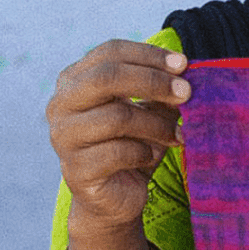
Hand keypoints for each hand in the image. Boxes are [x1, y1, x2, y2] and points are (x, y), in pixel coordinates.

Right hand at [47, 40, 190, 233]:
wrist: (117, 197)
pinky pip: (118, 152)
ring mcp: (64, 137)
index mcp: (76, 81)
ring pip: (117, 117)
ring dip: (157, 125)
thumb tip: (186, 74)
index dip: (148, 55)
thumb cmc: (133, 146)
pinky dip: (144, 152)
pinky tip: (152, 156)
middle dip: (153, 82)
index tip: (184, 64)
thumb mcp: (150, 113)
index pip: (110, 52)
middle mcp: (61, 104)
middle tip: (187, 93)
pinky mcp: (75, 169)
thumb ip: (162, 92)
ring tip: (178, 135)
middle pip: (107, 78)